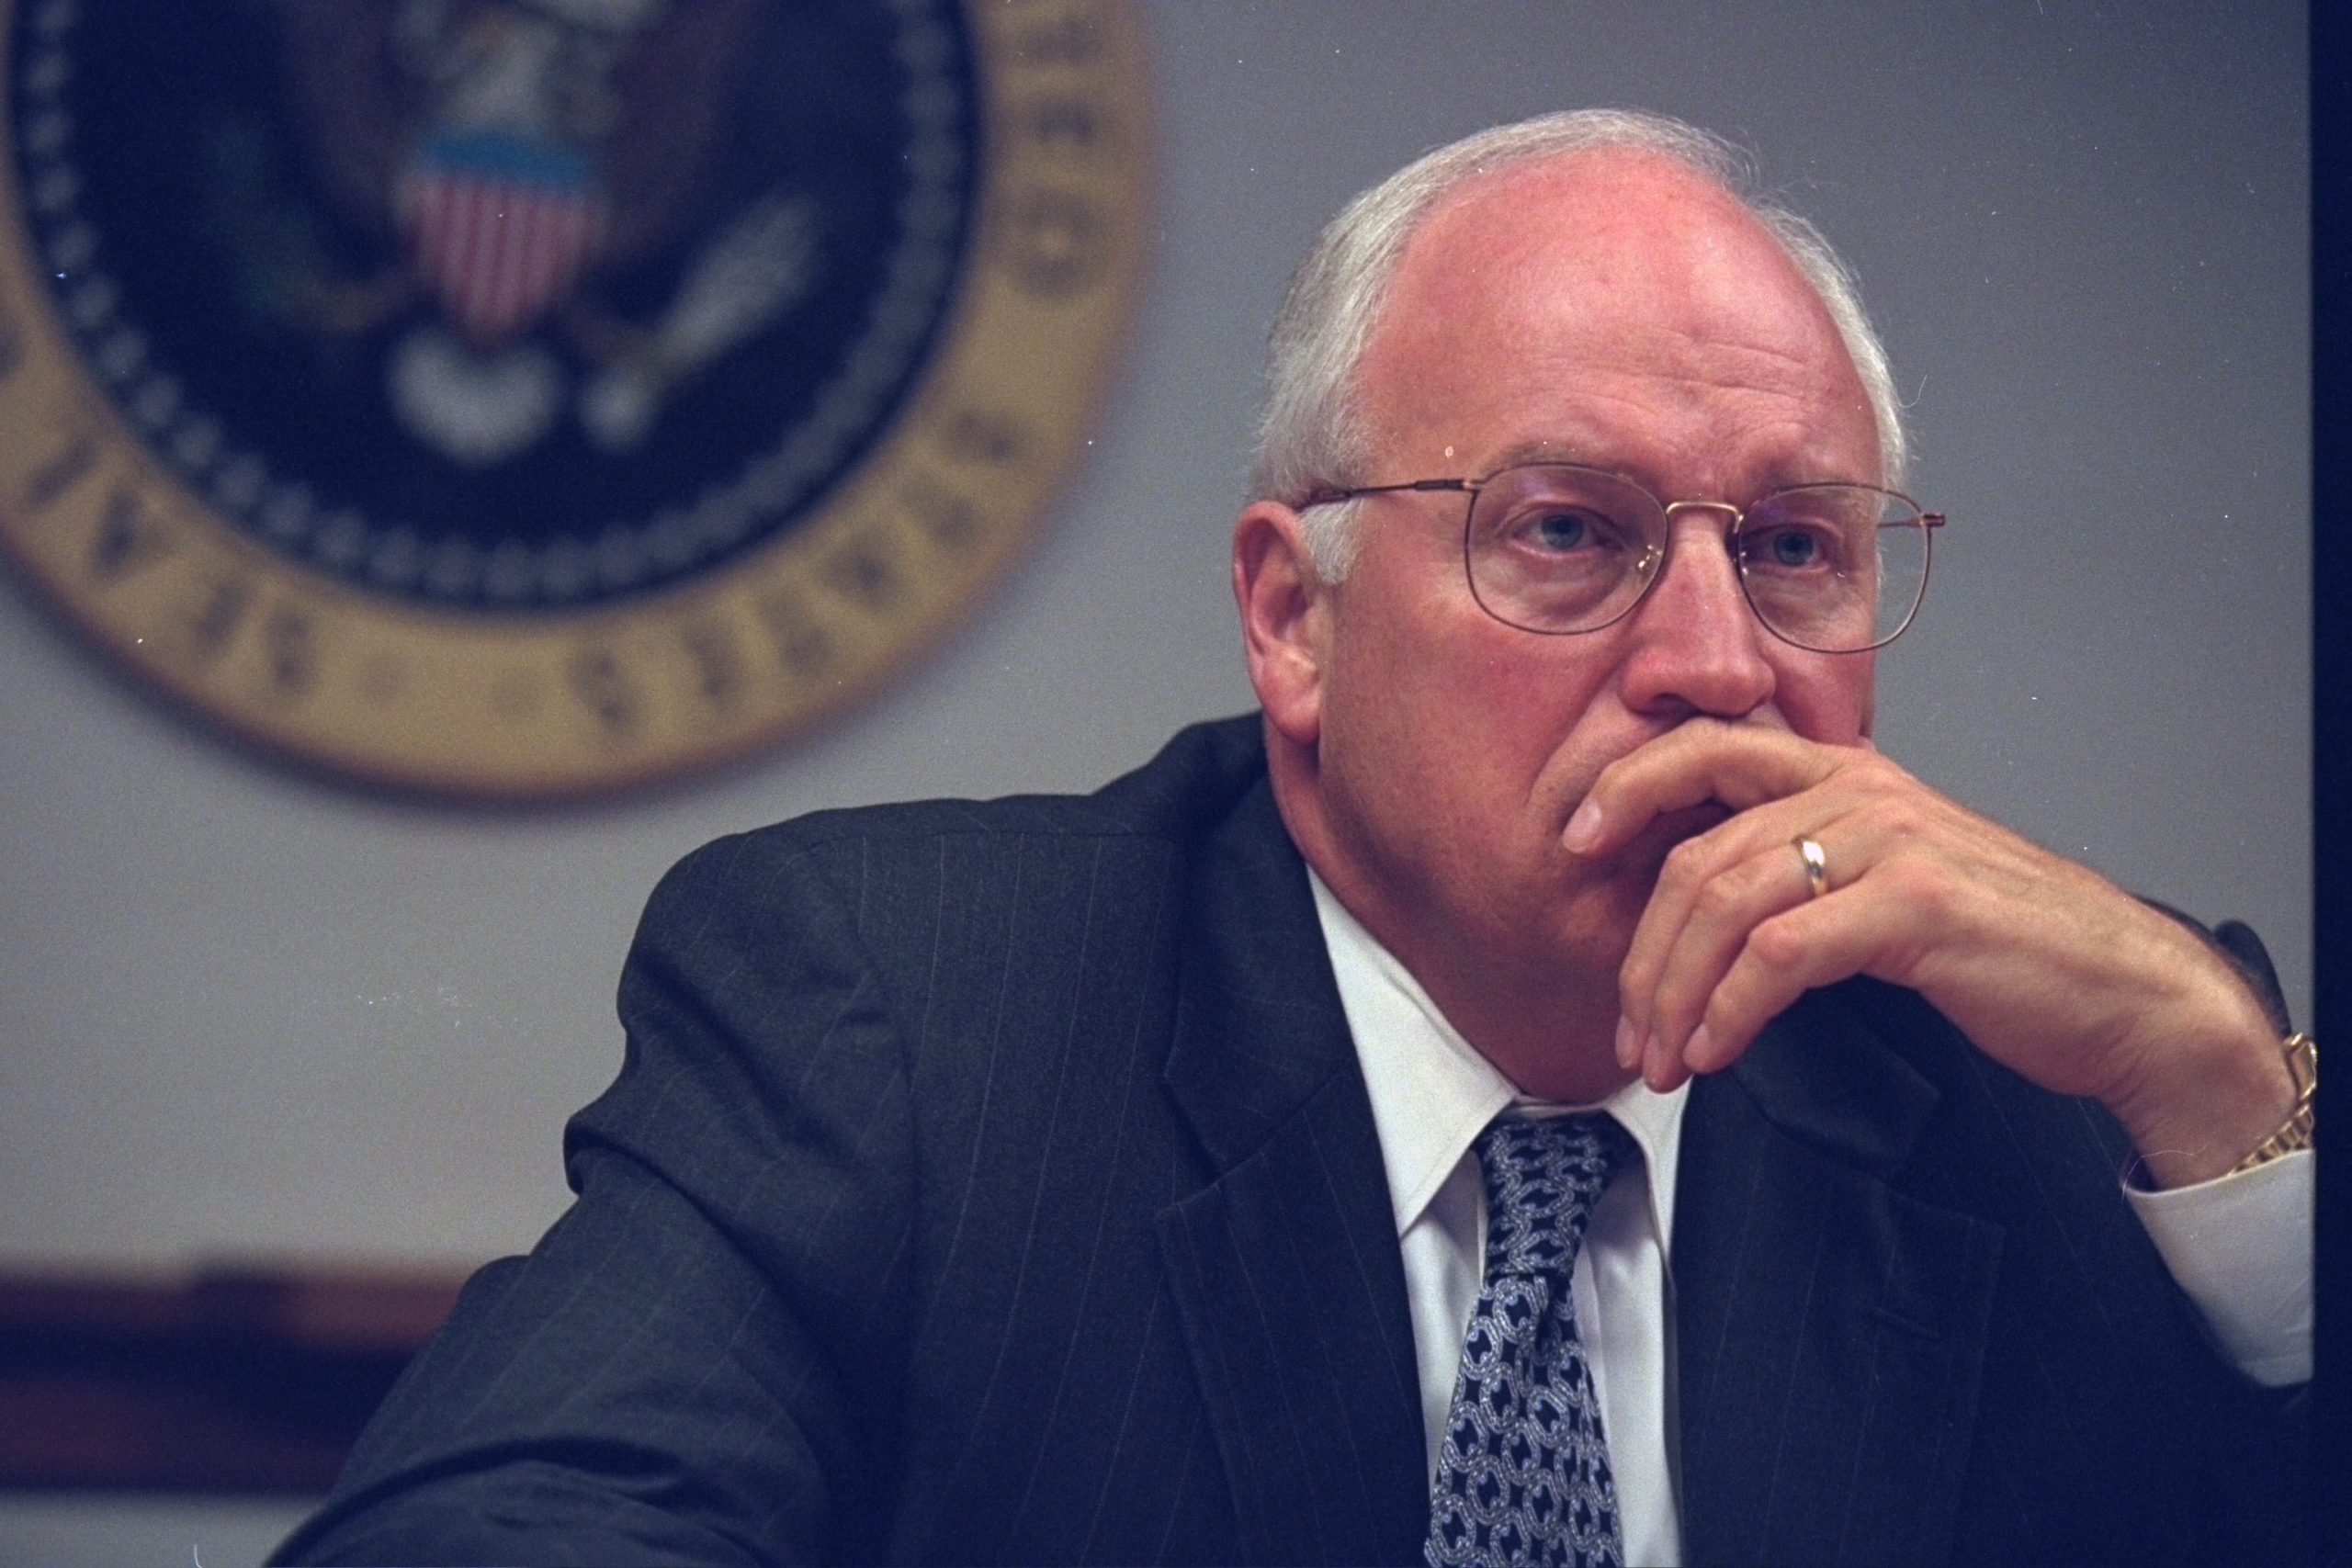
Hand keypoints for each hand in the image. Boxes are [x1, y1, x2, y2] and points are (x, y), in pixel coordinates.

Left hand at [1565, 720, 2291, 1185]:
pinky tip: (1715, 1051)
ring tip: (1662, 1059)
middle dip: (1641, 953)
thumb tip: (1695, 913)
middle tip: (1627, 1029)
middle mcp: (1860, 789)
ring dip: (1674, 994)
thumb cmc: (1998, 946)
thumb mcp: (1886, 879)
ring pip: (1724, 903)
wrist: (2122, 991)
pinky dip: (1729, 1009)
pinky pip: (1778, 953)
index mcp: (1844, 772)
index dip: (1623, 788)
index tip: (1572, 847)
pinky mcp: (1912, 904)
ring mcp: (1888, 840)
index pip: (1703, 748)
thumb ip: (1803, 868)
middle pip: (1695, 853)